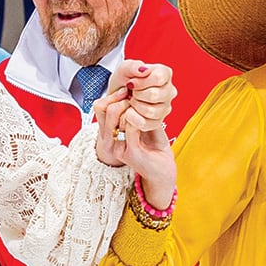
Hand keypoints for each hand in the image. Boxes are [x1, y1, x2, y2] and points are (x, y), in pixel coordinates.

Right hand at [94, 61, 176, 202]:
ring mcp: (119, 147)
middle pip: (105, 108)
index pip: (101, 108)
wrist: (164, 175)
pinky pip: (132, 124)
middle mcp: (111, 141)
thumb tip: (136, 91)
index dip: (113, 96)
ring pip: (118, 113)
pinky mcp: (131, 152)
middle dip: (120, 97)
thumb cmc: (156, 149)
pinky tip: (147, 119)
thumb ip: (138, 111)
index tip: (127, 90)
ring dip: (132, 105)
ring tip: (141, 107)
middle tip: (133, 96)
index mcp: (112, 135)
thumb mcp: (146, 125)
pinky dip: (141, 117)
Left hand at [104, 60, 174, 133]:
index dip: (142, 81)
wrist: (117, 97)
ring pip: (151, 111)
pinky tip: (130, 111)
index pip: (159, 78)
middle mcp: (169, 91)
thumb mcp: (124, 68)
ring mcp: (165, 108)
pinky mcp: (157, 122)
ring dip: (135, 106)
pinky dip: (133, 118)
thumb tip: (144, 70)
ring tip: (131, 101)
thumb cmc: (124, 81)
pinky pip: (145, 123)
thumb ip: (133, 66)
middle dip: (137, 94)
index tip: (131, 82)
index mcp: (164, 74)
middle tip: (131, 92)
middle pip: (155, 95)